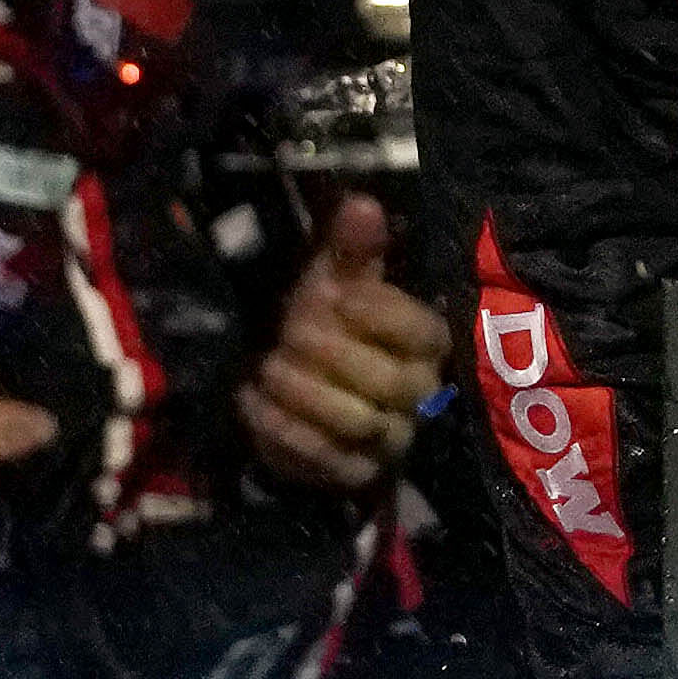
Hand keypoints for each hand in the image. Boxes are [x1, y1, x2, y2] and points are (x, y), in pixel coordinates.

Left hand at [237, 195, 448, 493]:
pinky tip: (251, 400)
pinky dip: (283, 431)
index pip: (423, 333)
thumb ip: (354, 247)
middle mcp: (418, 396)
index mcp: (426, 344)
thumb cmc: (332, 322)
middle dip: (334, 354)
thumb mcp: (340, 279)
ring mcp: (388, 440)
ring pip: (356, 423)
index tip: (337, 296)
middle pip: (390, 384)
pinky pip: (324, 462)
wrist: (308, 383)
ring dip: (306, 395)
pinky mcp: (352, 474)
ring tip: (267, 366)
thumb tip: (362, 203)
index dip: (383, 315)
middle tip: (289, 331)